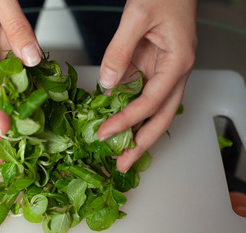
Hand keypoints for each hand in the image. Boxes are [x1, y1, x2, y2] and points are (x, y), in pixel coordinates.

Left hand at [97, 0, 197, 171]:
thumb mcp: (136, 16)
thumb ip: (119, 51)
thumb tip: (107, 84)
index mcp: (178, 62)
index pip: (152, 101)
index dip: (128, 120)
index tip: (106, 133)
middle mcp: (175, 73)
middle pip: (161, 118)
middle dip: (142, 144)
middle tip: (124, 164)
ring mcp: (165, 73)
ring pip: (154, 112)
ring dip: (138, 134)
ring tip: (121, 154)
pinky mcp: (153, 69)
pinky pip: (142, 96)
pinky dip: (130, 113)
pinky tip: (117, 125)